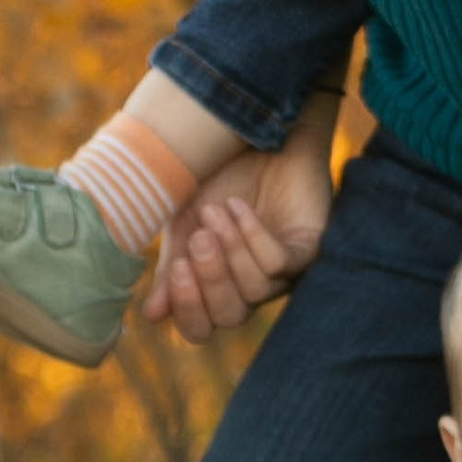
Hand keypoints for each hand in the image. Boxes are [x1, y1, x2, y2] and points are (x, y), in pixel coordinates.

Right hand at [141, 113, 335, 343]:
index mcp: (214, 285)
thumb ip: (172, 268)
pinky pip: (279, 264)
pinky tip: (241, 209)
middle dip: (211, 279)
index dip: (187, 309)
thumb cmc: (216, 177)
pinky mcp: (307, 248)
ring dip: (231, 249)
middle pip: (231, 316)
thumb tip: (154, 315)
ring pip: (256, 290)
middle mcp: (249, 286)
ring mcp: (282, 271)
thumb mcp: (182, 222)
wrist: (250, 133)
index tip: (177, 268)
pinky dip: (254, 237)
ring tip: (218, 212)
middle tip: (200, 238)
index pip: (201, 328)